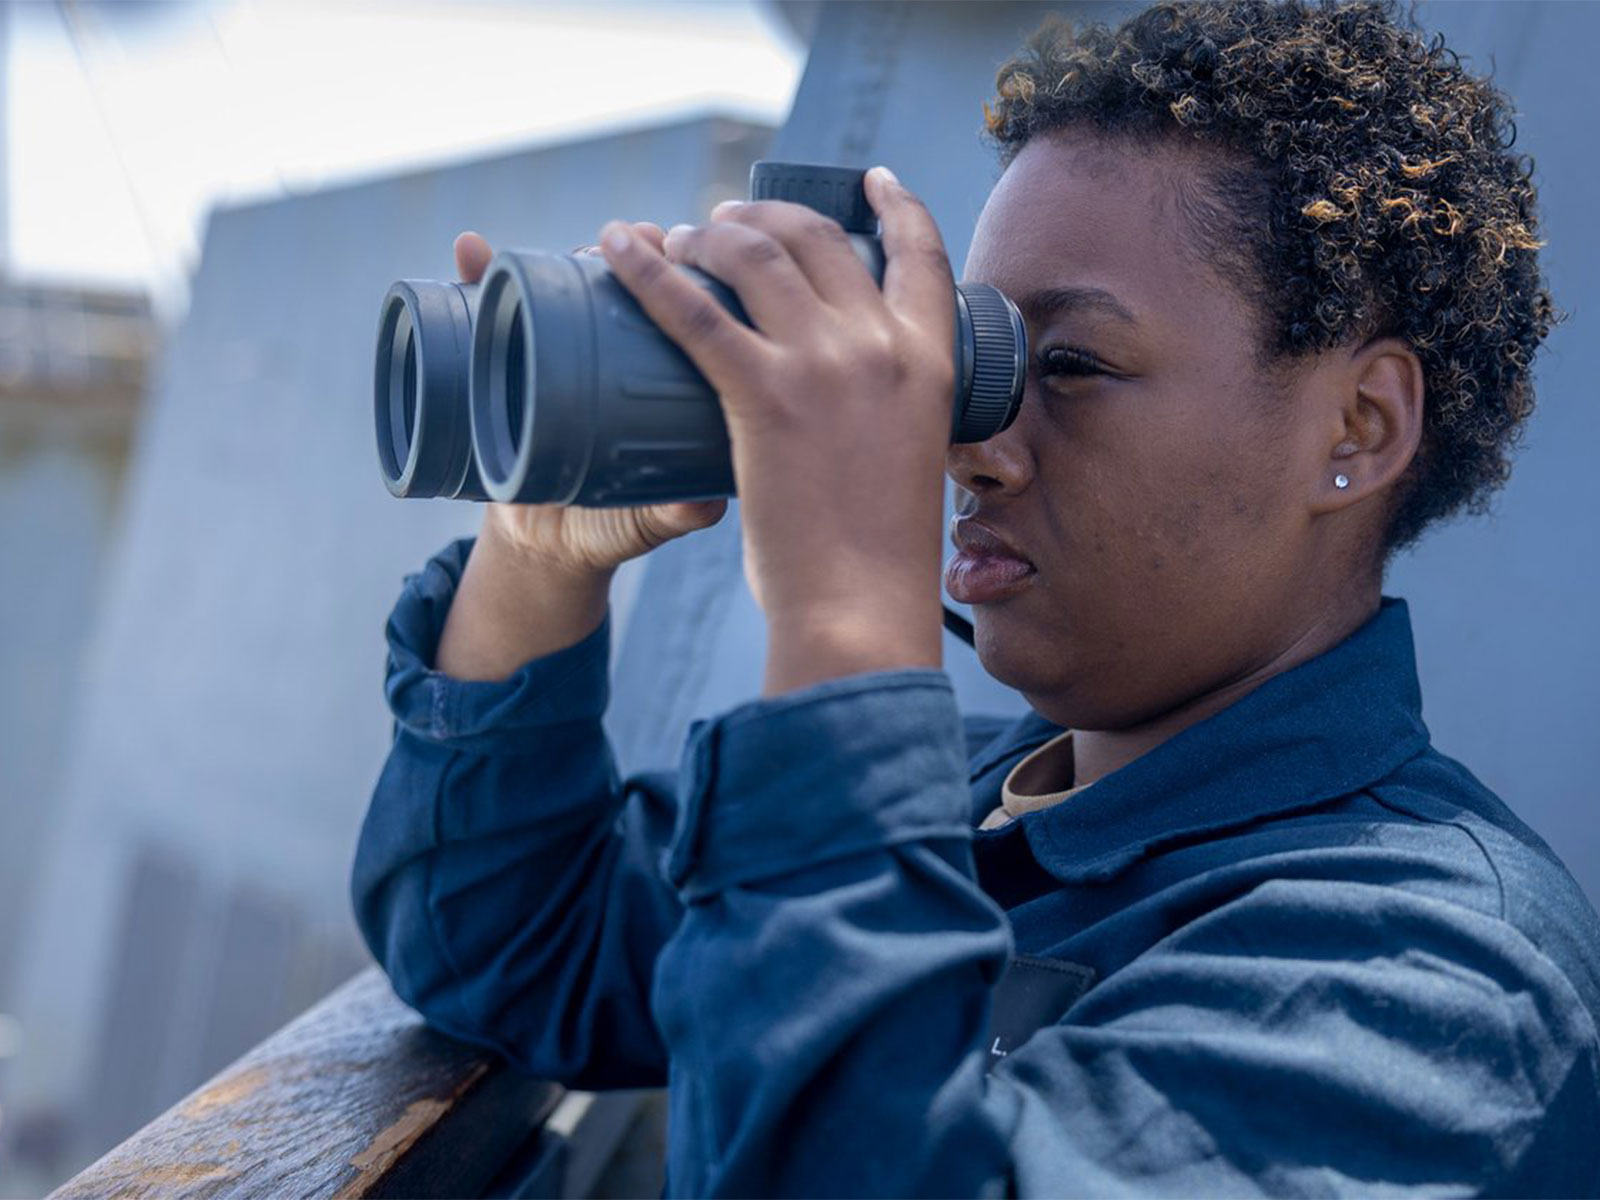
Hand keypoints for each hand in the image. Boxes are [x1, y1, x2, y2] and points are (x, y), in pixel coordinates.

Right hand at [454, 230, 727, 576]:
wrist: (544, 547)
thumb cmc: (609, 525)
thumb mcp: (646, 519)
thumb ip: (677, 513)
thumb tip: (706, 503)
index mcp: (655, 379)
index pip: (678, 308)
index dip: (682, 274)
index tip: (679, 255)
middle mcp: (609, 354)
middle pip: (626, 281)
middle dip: (635, 249)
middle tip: (642, 239)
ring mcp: (554, 353)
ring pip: (558, 285)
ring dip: (563, 250)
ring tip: (577, 245)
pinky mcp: (500, 364)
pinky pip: (483, 315)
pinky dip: (472, 277)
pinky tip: (469, 250)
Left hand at [596, 169, 952, 692]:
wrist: (861, 609)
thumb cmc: (879, 559)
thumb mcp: (905, 465)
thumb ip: (881, 424)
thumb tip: (833, 415)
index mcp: (930, 364)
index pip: (922, 257)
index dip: (897, 206)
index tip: (872, 181)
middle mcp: (883, 347)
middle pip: (818, 238)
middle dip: (764, 217)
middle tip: (724, 226)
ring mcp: (826, 364)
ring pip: (756, 255)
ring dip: (707, 234)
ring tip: (673, 241)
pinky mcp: (765, 393)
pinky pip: (693, 312)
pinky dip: (649, 271)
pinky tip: (621, 248)